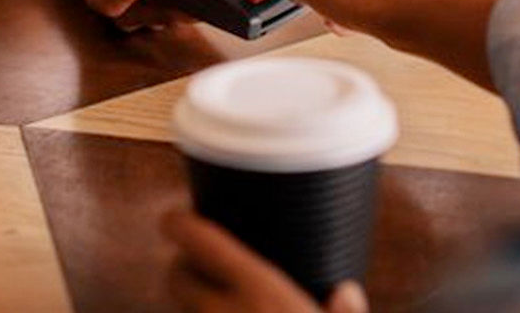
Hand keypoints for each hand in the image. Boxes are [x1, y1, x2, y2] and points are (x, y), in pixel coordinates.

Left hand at [163, 210, 367, 312]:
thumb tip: (347, 292)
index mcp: (260, 289)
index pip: (201, 242)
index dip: (179, 224)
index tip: (172, 215)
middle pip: (176, 278)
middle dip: (181, 263)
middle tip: (196, 255)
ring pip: (183, 309)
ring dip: (189, 298)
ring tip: (209, 290)